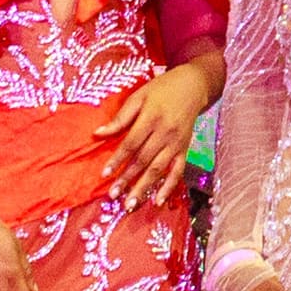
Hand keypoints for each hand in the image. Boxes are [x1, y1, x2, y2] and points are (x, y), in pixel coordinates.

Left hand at [104, 62, 216, 207]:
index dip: (117, 159)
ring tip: (131, 204)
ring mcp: (176, 143)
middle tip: (113, 195)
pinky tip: (158, 201)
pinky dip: (169, 187)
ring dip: (144, 188)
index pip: (131, 143)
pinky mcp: (185, 149)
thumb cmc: (161, 89)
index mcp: (151, 118)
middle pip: (143, 160)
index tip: (105, 174)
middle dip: (127, 179)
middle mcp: (165, 133)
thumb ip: (121, 117)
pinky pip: (177, 171)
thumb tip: (98, 133)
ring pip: (158, 169)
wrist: (193, 86)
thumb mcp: (139, 96)